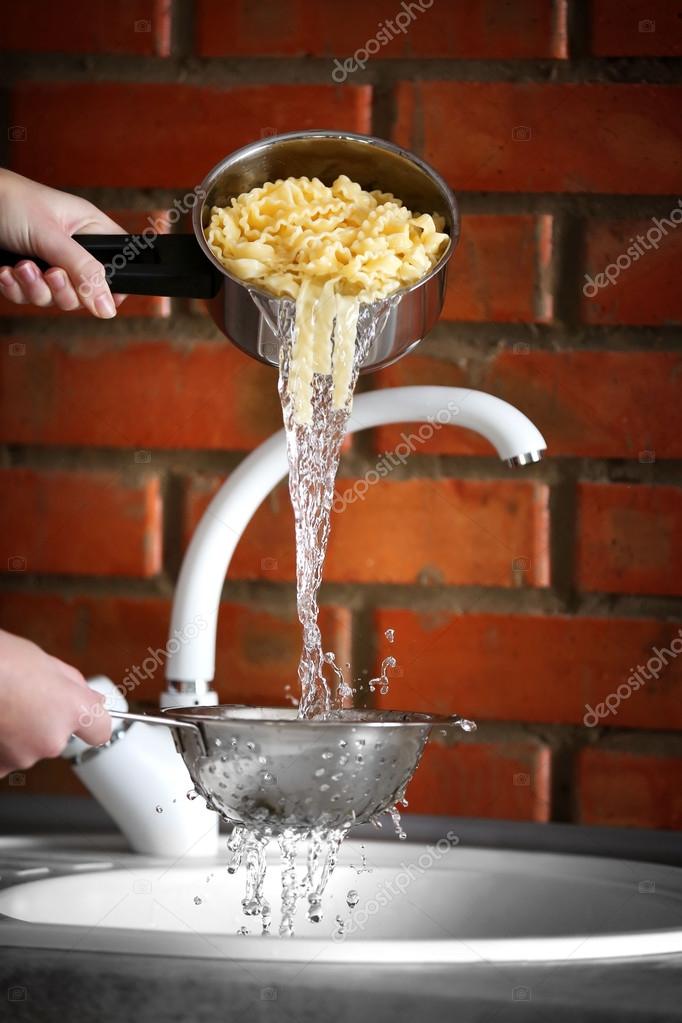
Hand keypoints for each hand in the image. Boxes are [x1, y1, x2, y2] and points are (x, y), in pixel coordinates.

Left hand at [0, 168, 126, 317]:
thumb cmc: (9, 200)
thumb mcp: (52, 236)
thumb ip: (83, 271)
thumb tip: (108, 307)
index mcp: (89, 230)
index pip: (117, 265)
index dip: (112, 286)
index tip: (99, 298)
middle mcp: (72, 249)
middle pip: (86, 293)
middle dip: (62, 289)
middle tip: (50, 273)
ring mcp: (49, 264)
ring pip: (55, 299)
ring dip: (34, 288)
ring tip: (21, 267)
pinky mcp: (25, 276)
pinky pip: (29, 298)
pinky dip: (15, 288)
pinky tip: (6, 270)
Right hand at [0, 629, 111, 776]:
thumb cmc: (0, 660)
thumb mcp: (46, 662)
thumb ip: (73, 685)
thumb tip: (90, 697)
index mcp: (73, 710)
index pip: (101, 730)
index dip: (91, 722)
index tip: (83, 717)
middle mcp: (53, 739)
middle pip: (59, 737)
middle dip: (46, 722)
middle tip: (24, 698)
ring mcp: (22, 756)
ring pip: (29, 748)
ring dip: (19, 734)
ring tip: (3, 708)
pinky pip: (6, 758)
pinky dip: (1, 744)